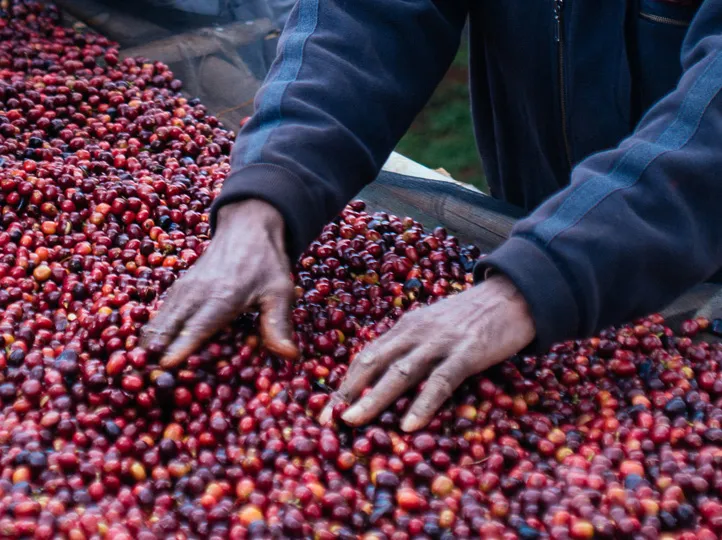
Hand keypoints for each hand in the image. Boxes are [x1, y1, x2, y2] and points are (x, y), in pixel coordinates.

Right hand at [141, 199, 297, 367]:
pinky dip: (149, 332)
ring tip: (134, 372)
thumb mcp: (280, 293)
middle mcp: (196, 293)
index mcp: (222, 297)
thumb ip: (279, 325)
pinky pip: (160, 313)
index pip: (197, 327)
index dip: (180, 348)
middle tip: (141, 382)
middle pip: (169, 327)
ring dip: (146, 345)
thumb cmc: (266, 264)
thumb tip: (290, 356)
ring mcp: (184, 288)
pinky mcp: (178, 287)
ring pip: (159, 320)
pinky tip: (142, 351)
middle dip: (153, 353)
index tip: (164, 368)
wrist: (247, 229)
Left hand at [319, 274, 534, 431]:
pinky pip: (440, 381)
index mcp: (405, 327)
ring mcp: (440, 342)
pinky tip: (409, 424)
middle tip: (327, 420)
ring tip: (353, 421)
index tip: (326, 410)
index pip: (366, 356)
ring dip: (374, 398)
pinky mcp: (467, 352)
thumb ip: (411, 345)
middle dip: (347, 392)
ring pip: (400, 372)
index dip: (344, 382)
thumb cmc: (471, 317)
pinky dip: (423, 403)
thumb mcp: (433, 326)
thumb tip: (387, 375)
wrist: (512, 295)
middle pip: (373, 363)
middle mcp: (415, 332)